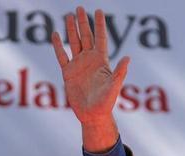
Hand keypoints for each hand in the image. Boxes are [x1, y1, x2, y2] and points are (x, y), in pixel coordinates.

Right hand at [52, 8, 130, 143]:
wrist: (92, 115)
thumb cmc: (106, 103)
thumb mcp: (114, 87)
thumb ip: (119, 72)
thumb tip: (128, 58)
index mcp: (101, 61)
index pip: (100, 38)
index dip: (100, 24)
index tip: (99, 10)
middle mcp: (90, 60)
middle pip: (86, 36)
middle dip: (83, 22)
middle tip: (79, 8)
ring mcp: (78, 65)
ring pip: (74, 43)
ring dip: (71, 30)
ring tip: (69, 16)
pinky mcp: (68, 72)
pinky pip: (62, 56)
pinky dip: (58, 45)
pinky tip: (55, 34)